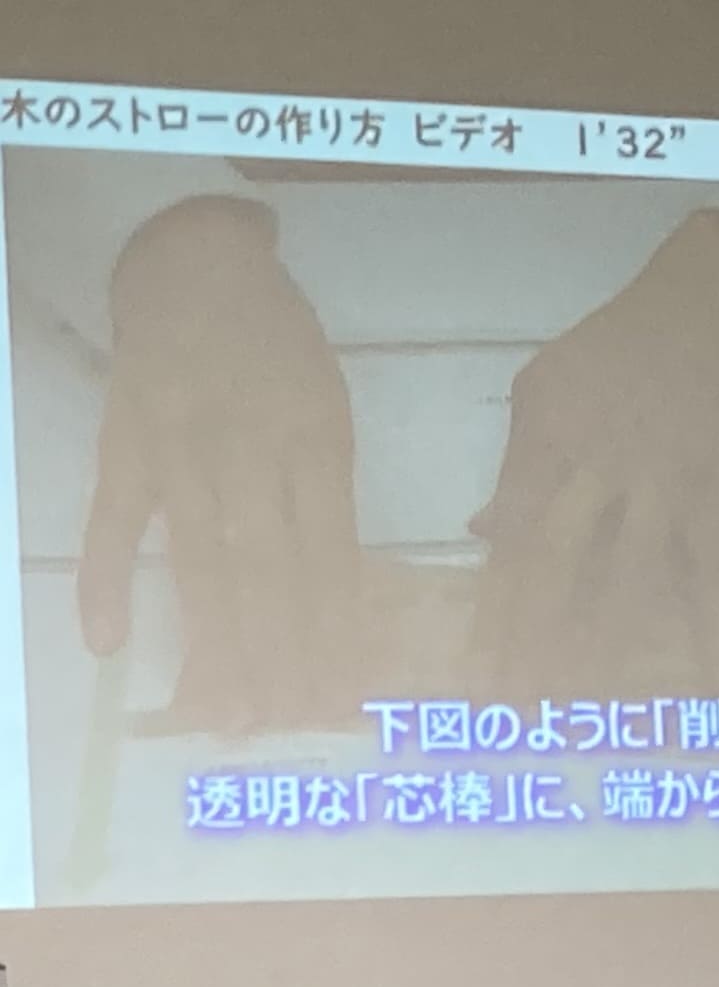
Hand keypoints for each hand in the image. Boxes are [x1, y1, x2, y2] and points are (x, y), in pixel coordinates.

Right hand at [78, 197, 367, 728]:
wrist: (192, 264)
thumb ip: (328, 495)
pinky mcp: (122, 444)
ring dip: (214, 639)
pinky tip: (108, 641)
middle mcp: (250, 451)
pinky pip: (112, 521)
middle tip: (288, 722)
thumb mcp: (329, 411)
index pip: (329, 556)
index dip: (335, 629)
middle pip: (268, 570)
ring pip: (199, 559)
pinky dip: (108, 579)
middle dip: (281, 653)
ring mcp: (180, 449)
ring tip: (226, 709)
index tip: (344, 694)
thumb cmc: (276, 349)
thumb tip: (341, 593)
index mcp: (316, 445)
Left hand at [469, 208, 718, 697]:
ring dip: (606, 651)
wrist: (707, 309)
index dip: (490, 607)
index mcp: (544, 446)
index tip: (472, 668)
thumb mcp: (542, 390)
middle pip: (555, 570)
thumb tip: (485, 537)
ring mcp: (659, 489)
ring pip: (626, 582)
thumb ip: (515, 467)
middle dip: (531, 643)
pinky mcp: (713, 498)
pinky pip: (713, 572)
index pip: (509, 540)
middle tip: (513, 708)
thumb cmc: (615, 347)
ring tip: (587, 710)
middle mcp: (595, 472)